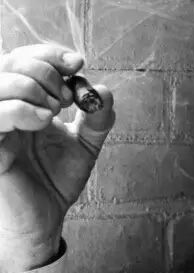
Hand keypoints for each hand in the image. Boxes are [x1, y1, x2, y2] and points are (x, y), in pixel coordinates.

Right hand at [0, 45, 114, 272]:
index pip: (25, 59)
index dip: (51, 53)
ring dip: (34, 86)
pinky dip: (21, 109)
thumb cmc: (57, 181)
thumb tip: (103, 90)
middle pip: (10, 60)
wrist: (45, 219)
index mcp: (24, 102)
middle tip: (68, 97)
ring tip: (55, 111)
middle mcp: (4, 108)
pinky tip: (44, 122)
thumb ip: (97, 118)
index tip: (78, 63)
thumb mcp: (85, 144)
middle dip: (46, 69)